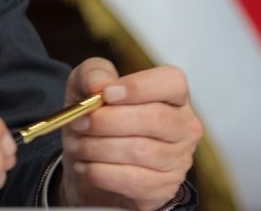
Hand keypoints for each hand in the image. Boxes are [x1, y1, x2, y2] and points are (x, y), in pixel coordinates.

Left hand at [58, 58, 201, 210]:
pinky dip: (101, 172)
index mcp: (172, 94)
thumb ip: (93, 73)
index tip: (106, 94)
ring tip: (76, 145)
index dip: (139, 87)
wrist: (89, 162)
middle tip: (79, 123)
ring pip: (140, 151)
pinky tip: (85, 166)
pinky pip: (133, 180)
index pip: (171, 82)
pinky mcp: (164, 188)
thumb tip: (99, 84)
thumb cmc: (96, 119)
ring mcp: (178, 159)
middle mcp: (183, 126)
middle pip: (154, 118)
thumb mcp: (86, 85)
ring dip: (97, 148)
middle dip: (107, 121)